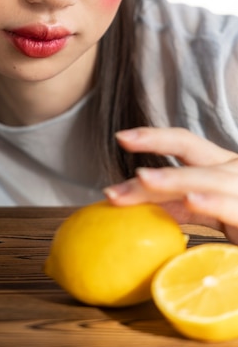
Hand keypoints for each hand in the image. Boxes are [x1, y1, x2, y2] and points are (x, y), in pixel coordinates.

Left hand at [104, 127, 237, 242]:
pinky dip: (213, 202)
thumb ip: (177, 204)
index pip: (184, 143)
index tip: (120, 138)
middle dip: (156, 141)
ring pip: (209, 177)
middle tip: (123, 141)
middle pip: (191, 146)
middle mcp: (234, 170)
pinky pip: (234, 207)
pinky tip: (193, 201)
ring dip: (175, 178)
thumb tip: (134, 196)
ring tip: (144, 179)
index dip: (153, 137)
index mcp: (220, 166)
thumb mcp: (208, 209)